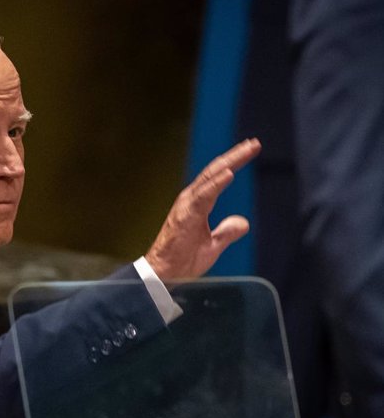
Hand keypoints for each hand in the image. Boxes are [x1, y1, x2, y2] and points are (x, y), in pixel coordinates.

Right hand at [145, 138, 260, 280]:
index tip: (250, 150)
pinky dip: (216, 183)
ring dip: (229, 163)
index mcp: (196, 204)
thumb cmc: (182, 259)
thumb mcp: (212, 245)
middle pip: (215, 171)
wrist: (164, 273)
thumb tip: (242, 222)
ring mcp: (187, 205)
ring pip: (210, 178)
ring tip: (245, 150)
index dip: (234, 162)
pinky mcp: (186, 215)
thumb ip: (226, 232)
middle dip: (235, 156)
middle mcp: (191, 199)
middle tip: (254, 143)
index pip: (217, 177)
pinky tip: (229, 173)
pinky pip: (203, 196)